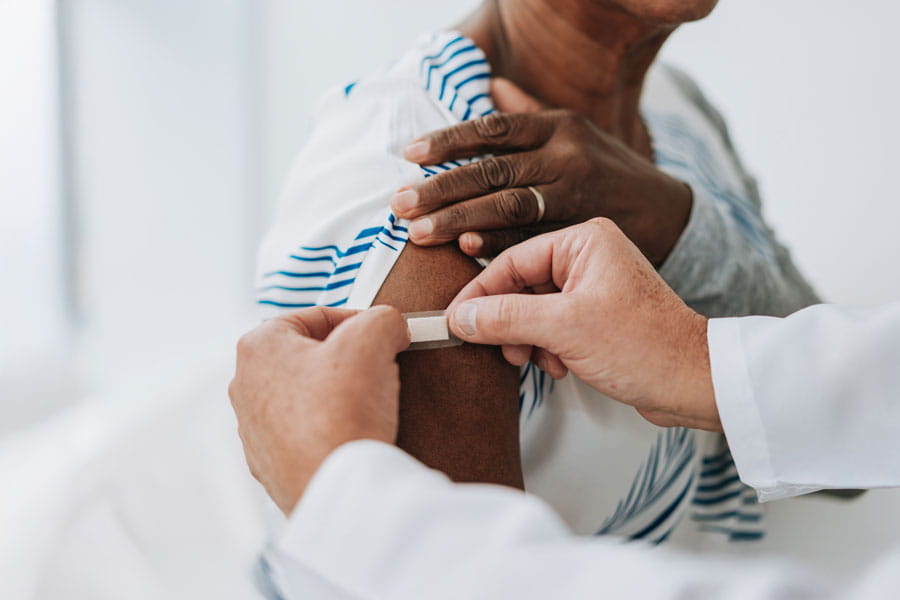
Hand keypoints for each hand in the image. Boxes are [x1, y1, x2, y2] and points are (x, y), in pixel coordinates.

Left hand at [229, 306, 409, 514]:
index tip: (383, 336)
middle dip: (346, 359)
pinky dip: (329, 429)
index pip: (315, 317)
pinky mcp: (270, 464)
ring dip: (338, 394)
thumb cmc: (342, 413)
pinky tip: (353, 434)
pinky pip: (305, 433)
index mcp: (258, 347)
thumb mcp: (373, 338)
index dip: (357, 321)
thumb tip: (391, 327)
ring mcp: (253, 430)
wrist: (336, 489)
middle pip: (308, 356)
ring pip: (306, 395)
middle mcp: (244, 386)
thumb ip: (383, 318)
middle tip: (378, 369)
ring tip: (369, 404)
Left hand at [392, 79, 691, 265]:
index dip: (449, 141)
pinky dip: (499, 246)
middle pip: (493, 171)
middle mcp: (566, 158)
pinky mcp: (581, 234)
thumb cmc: (608, 169)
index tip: (410, 154)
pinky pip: (533, 240)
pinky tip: (466, 250)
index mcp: (560, 127)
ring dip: (459, 220)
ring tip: (418, 232)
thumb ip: (529, 112)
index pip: (494, 129)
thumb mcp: (576, 130)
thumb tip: (489, 84)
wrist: (666, 212)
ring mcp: (575, 197)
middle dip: (441, 188)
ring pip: (508, 207)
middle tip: (400, 204)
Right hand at [446, 218, 719, 431]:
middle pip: (520, 286)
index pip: (512, 261)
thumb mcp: (564, 329)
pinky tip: (560, 366)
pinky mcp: (597, 315)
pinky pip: (552, 326)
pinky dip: (547, 347)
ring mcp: (593, 287)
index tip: (456, 319)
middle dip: (509, 323)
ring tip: (539, 361)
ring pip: (533, 310)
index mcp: (584, 242)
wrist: (694, 383)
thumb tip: (461, 317)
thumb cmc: (646, 346)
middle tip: (503, 348)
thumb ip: (506, 318)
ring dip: (528, 340)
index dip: (480, 294)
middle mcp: (589, 257)